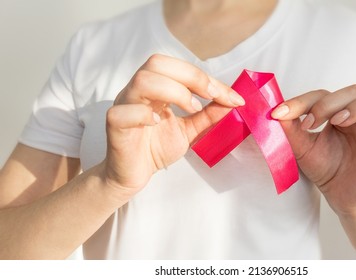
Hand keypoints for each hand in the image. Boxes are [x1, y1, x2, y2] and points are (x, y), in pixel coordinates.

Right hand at [103, 54, 244, 193]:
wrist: (131, 176)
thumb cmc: (155, 149)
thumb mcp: (189, 131)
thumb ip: (208, 116)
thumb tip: (233, 103)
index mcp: (155, 88)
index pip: (180, 69)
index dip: (208, 79)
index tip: (233, 97)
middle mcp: (138, 92)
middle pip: (157, 63)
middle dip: (191, 76)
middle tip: (209, 97)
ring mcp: (124, 106)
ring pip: (142, 80)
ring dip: (173, 91)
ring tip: (191, 109)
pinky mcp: (114, 126)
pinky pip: (123, 112)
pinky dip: (143, 114)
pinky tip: (157, 123)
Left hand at [271, 85, 355, 214]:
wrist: (339, 198)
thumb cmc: (324, 167)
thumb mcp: (301, 148)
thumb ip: (290, 130)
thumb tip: (275, 112)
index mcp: (341, 113)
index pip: (327, 93)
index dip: (304, 100)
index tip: (282, 115)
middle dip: (330, 102)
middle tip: (310, 123)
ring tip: (339, 122)